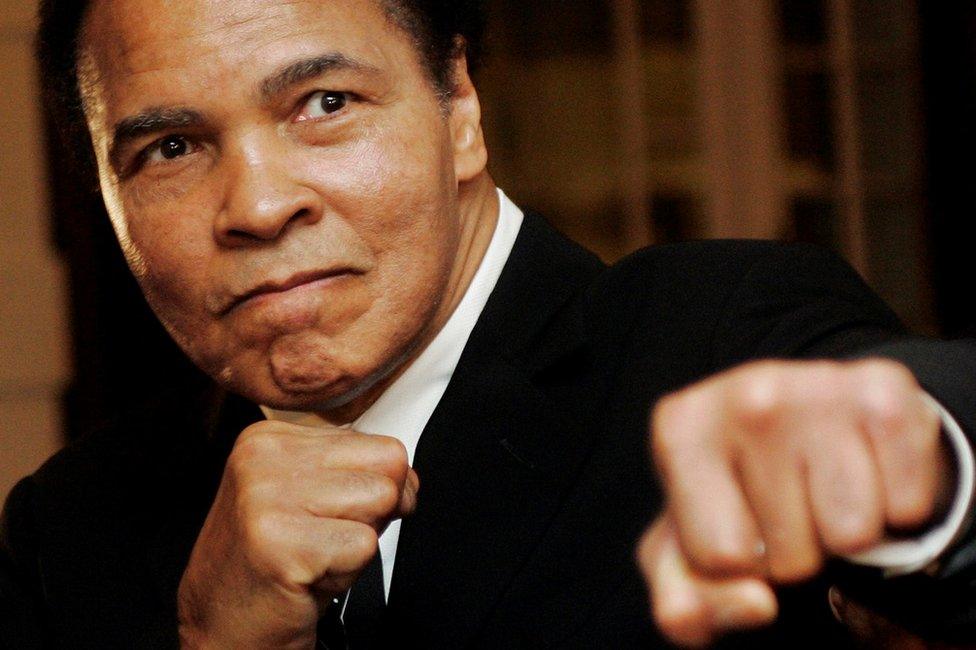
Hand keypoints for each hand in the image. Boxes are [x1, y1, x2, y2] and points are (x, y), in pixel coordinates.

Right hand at [176, 420, 418, 648]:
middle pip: (388, 466)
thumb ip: (352, 473)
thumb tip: (407, 475)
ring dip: (359, 543)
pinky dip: (347, 572)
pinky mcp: (280, 542)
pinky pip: (364, 546)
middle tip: (329, 540)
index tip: (344, 513)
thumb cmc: (269, 566)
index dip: (382, 485)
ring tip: (316, 556)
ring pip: (381, 501)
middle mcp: (264, 457)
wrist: (221, 627)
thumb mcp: (307, 498)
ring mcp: (267, 496)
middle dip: (376, 512)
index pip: (379, 443)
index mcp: (270, 438)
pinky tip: (307, 577)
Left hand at [637, 359, 950, 646]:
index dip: (737, 565)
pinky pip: (907, 507)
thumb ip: (685, 604)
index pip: (720, 558)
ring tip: (821, 488)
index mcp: (679, 429)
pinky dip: (894, 507)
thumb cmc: (732, 496)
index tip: (737, 525)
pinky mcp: (885, 392)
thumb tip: (756, 605)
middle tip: (786, 504)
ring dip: (844, 532)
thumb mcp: (687, 554)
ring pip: (852, 534)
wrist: (804, 424)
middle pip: (789, 554)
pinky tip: (863, 471)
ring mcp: (816, 386)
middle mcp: (745, 395)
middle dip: (792, 550)